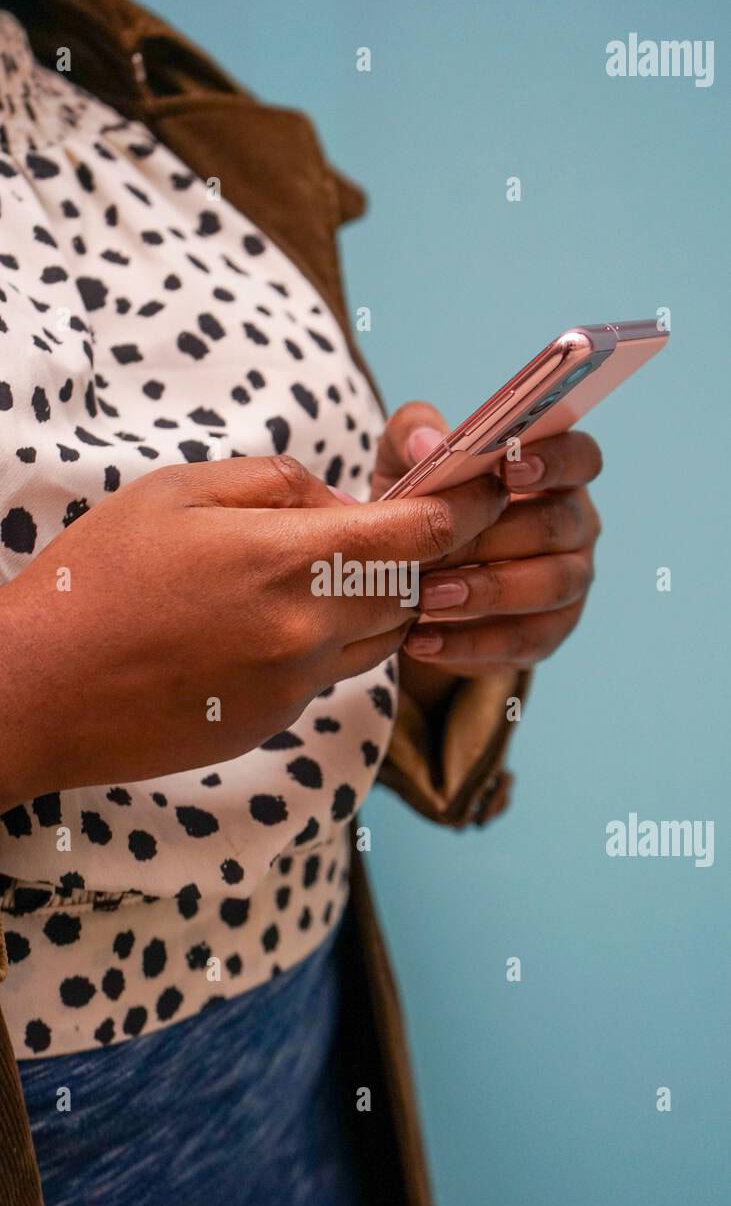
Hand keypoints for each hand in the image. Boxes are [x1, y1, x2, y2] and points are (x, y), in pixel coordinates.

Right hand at [0, 453, 506, 809]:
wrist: (41, 689)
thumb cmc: (99, 578)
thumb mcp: (180, 490)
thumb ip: (279, 485)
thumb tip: (342, 502)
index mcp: (291, 561)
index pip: (425, 537)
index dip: (468, 506)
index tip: (485, 486)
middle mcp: (311, 632)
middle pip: (413, 590)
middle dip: (409, 554)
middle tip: (375, 524)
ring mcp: (297, 686)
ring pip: (382, 638)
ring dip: (372, 601)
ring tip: (310, 572)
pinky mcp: (277, 721)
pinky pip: (333, 674)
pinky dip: (326, 643)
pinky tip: (261, 624)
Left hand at [372, 402, 601, 687]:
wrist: (408, 585)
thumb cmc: (420, 508)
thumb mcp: (404, 466)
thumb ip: (412, 436)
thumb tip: (429, 444)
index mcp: (553, 473)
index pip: (580, 456)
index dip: (554, 460)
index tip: (508, 469)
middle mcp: (574, 525)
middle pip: (555, 525)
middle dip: (491, 536)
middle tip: (435, 547)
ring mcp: (569, 582)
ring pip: (547, 586)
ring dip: (484, 592)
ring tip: (424, 598)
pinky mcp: (548, 633)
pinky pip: (521, 640)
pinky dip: (468, 643)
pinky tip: (421, 640)